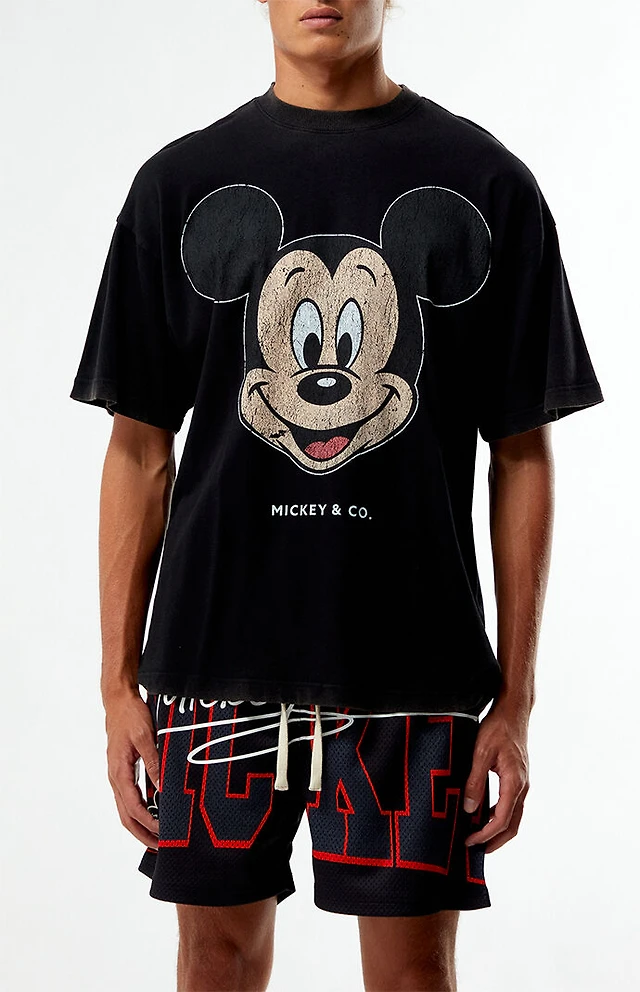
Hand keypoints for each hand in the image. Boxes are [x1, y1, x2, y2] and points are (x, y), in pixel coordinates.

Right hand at [104, 690, 160, 848]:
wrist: (119, 700)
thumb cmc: (131, 715)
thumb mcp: (146, 736)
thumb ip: (153, 762)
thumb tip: (162, 788)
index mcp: (119, 772)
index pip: (134, 808)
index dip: (149, 824)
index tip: (165, 834)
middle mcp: (116, 778)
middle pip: (126, 817)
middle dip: (143, 835)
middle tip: (161, 849)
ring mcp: (118, 776)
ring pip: (126, 810)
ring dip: (141, 826)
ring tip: (159, 839)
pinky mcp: (123, 771)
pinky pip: (130, 798)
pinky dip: (140, 812)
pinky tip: (154, 814)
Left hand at [462, 703, 529, 853]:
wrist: (513, 711)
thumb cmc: (498, 727)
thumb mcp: (481, 752)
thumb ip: (475, 781)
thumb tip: (469, 808)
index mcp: (515, 782)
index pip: (501, 820)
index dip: (485, 835)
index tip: (469, 842)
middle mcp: (522, 786)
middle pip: (512, 825)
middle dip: (494, 841)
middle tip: (475, 851)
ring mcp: (521, 783)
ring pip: (512, 816)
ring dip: (496, 830)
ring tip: (477, 837)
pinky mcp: (517, 778)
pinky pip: (510, 805)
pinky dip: (497, 816)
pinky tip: (482, 815)